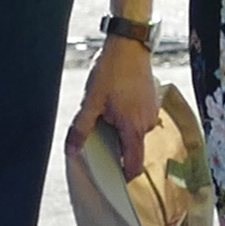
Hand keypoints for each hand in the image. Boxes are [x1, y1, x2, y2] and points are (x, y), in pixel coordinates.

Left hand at [83, 32, 162, 173]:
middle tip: (100, 128)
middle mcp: (147, 124)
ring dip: (121, 127)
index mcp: (133, 129)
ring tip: (107, 108)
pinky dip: (128, 115)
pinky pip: (139, 117)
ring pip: (134, 131)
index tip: (114, 180)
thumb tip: (72, 151)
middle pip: (131, 147)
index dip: (124, 176)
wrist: (129, 45)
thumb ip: (81, 128)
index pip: (133, 164)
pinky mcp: (152, 101)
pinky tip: (117, 99)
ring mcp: (152, 112)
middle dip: (115, 143)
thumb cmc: (111, 71)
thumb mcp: (90, 101)